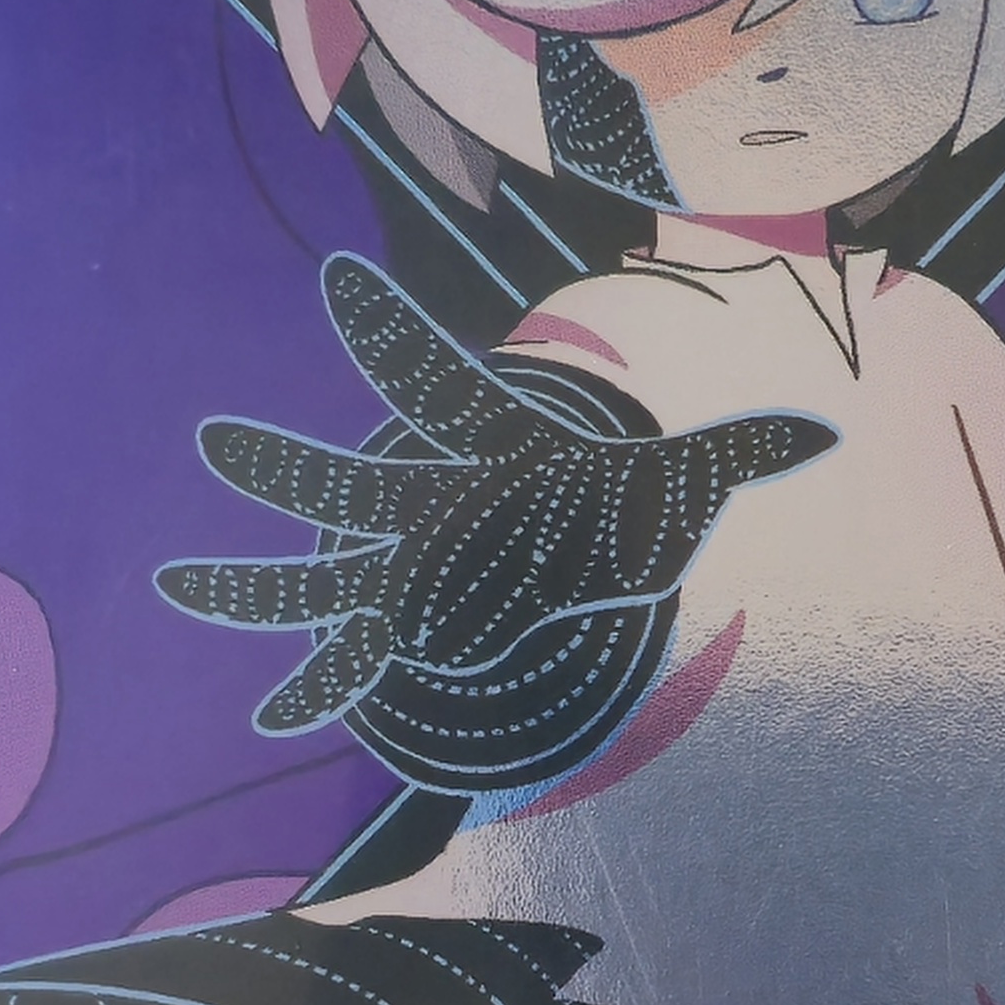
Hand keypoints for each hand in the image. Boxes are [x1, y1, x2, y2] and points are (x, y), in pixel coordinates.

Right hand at [161, 254, 830, 793]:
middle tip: (217, 445)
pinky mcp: (405, 626)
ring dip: (252, 584)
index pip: (434, 389)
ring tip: (177, 584)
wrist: (577, 548)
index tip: (335, 288)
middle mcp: (431, 507)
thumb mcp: (687, 481)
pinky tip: (273, 717)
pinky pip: (345, 656)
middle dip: (290, 471)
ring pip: (316, 573)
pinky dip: (312, 691)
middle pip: (354, 486)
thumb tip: (828, 428)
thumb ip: (745, 452)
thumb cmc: (622, 507)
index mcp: (490, 454)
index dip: (389, 342)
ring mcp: (405, 567)